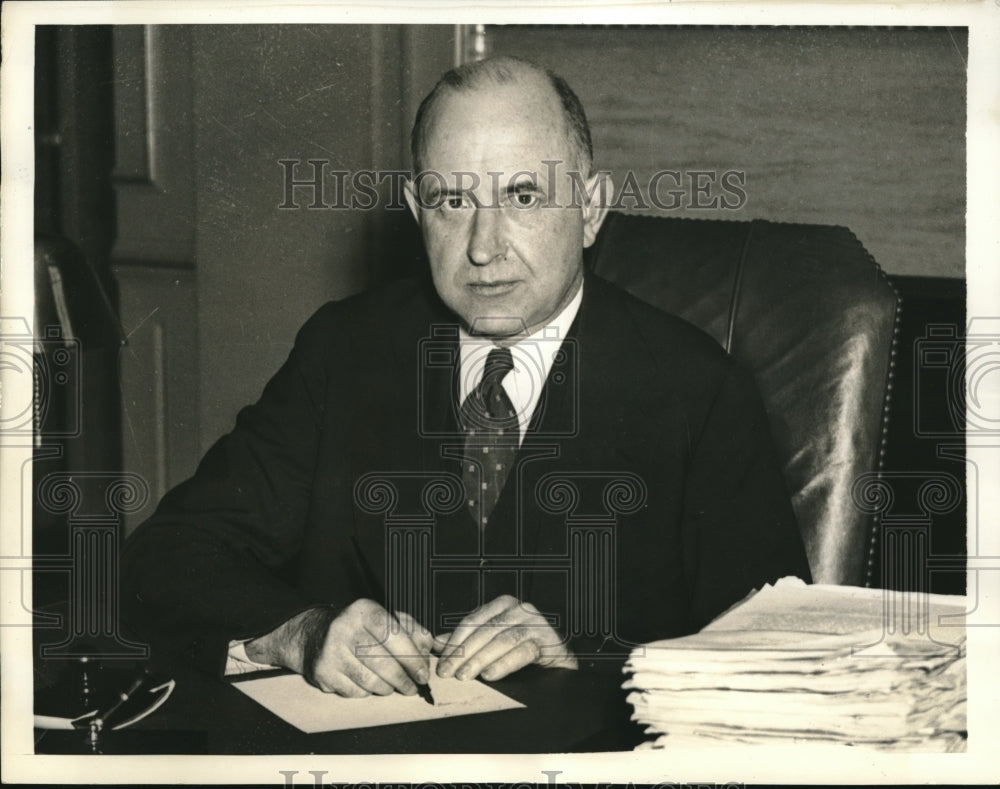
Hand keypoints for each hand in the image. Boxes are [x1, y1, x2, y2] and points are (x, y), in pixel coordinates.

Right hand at [245, 600, 432, 696]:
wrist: (313, 635)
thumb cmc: (359, 628)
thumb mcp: (384, 618)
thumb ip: (411, 629)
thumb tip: (429, 647)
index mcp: (364, 610)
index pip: (392, 634)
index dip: (412, 656)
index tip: (423, 673)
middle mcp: (344, 628)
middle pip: (382, 662)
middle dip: (403, 679)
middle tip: (414, 687)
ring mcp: (331, 652)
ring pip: (370, 681)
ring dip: (388, 688)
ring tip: (394, 687)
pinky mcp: (323, 673)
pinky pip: (355, 691)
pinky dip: (368, 692)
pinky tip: (370, 685)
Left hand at [433, 595, 576, 681]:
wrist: (559, 663)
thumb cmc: (523, 651)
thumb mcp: (491, 644)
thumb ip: (466, 642)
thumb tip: (436, 643)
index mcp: (502, 606)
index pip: (471, 621)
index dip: (454, 643)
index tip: (441, 663)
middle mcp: (519, 609)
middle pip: (484, 631)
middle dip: (463, 653)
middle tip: (448, 672)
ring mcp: (535, 623)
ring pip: (501, 639)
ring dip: (480, 659)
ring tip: (465, 676)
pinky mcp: (548, 640)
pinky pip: (523, 651)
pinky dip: (504, 663)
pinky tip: (490, 675)